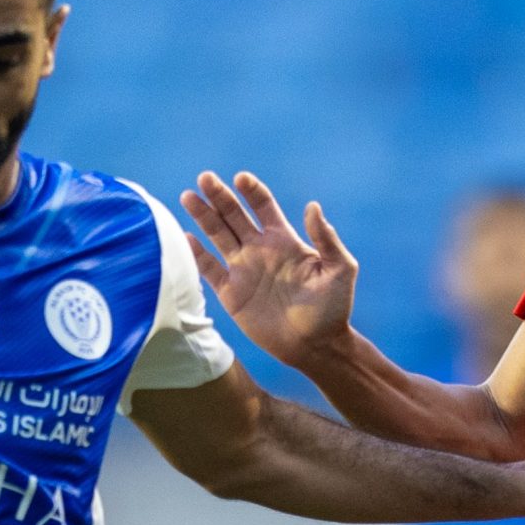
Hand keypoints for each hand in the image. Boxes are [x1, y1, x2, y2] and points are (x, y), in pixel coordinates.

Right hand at [179, 171, 357, 366]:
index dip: (251, 191)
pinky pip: (209, 269)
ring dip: (203, 216)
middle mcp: (260, 250)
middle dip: (220, 196)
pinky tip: (186, 236)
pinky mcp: (232, 294)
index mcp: (284, 240)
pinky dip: (197, 254)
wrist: (316, 345)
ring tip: (188, 196)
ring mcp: (243, 270)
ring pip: (218, 235)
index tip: (240, 178)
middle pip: (234, 215)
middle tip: (205, 178)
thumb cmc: (333, 308)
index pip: (263, 206)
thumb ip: (327, 239)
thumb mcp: (339, 270)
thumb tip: (313, 206)